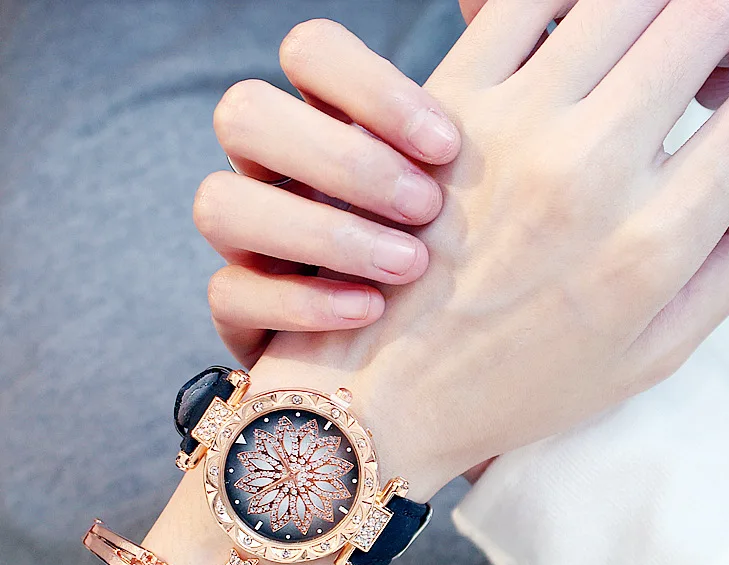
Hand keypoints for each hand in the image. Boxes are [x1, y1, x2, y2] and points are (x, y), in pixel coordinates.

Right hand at [194, 33, 460, 366]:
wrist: (435, 347)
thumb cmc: (463, 250)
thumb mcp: (484, 175)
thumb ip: (490, 91)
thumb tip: (491, 3)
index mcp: (330, 120)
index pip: (309, 53)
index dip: (367, 87)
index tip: (446, 146)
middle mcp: (275, 169)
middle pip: (245, 114)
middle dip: (340, 162)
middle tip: (426, 209)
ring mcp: (249, 240)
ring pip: (217, 203)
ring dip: (318, 232)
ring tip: (408, 267)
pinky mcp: (241, 310)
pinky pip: (227, 293)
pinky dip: (298, 303)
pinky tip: (370, 311)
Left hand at [246, 0, 728, 501]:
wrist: (394, 394)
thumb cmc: (519, 388)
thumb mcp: (648, 358)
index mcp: (651, 242)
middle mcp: (589, 172)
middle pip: (703, 18)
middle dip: (724, 34)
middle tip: (705, 75)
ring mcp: (513, 130)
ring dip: (655, 9)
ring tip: (641, 55)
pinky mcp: (448, 108)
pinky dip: (563, 3)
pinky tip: (566, 43)